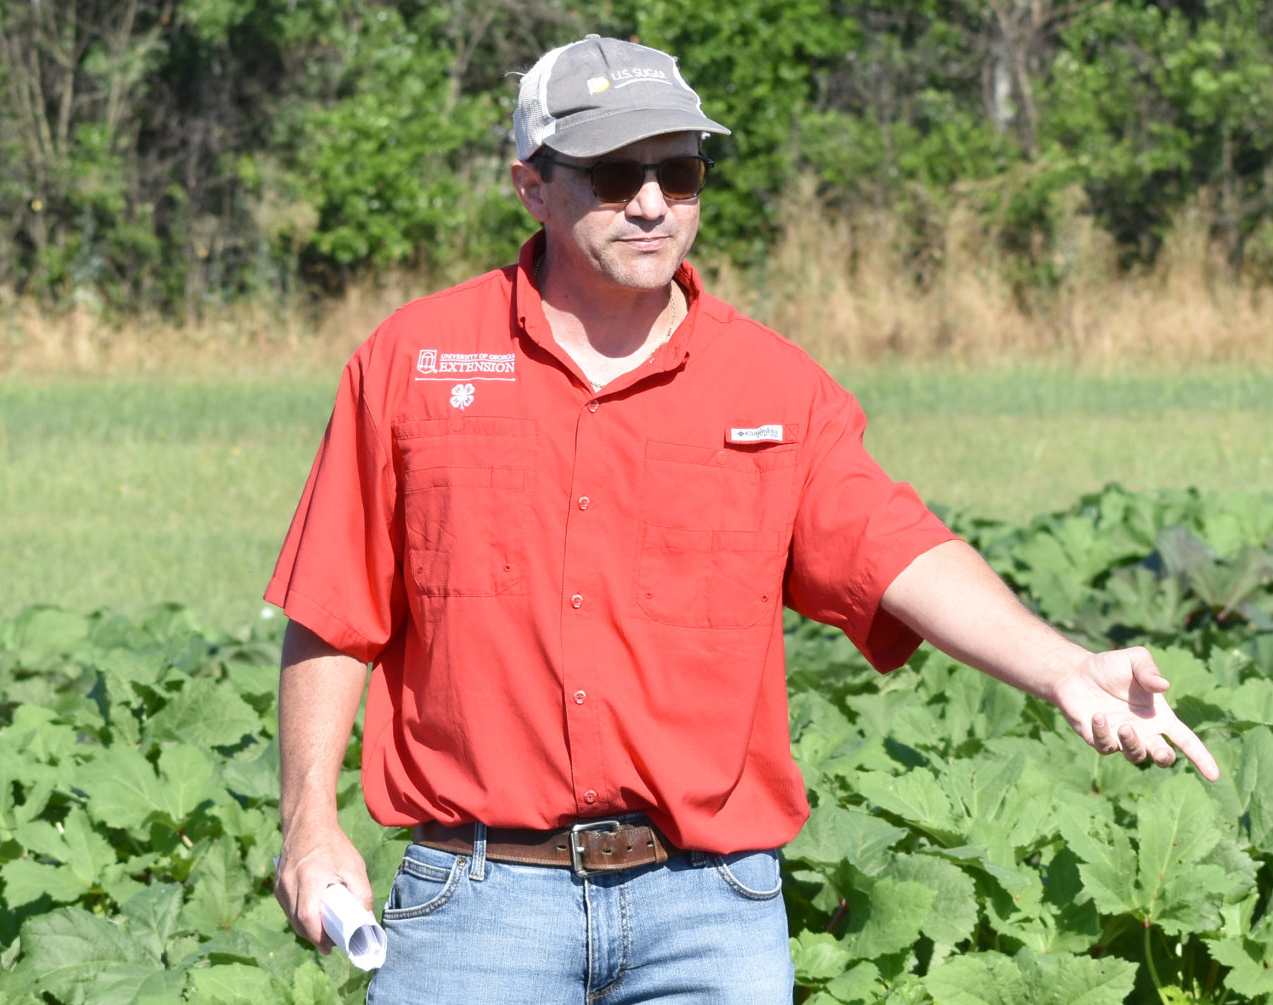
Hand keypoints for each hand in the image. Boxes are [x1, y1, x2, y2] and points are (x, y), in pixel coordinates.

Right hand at [275, 819, 372, 951]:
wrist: (308, 823)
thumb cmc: (334, 845)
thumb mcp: (354, 865)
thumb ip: (361, 892)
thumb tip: (366, 918)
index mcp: (309, 877)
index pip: (308, 917)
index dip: (318, 936)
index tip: (331, 947)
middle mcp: (289, 882)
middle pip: (298, 922)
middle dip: (314, 937)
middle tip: (330, 943)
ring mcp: (280, 884)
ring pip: (291, 917)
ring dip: (306, 928)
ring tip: (324, 931)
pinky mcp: (277, 884)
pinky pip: (287, 908)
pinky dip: (299, 916)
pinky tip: (312, 917)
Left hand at [1050, 646, 1218, 780]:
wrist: (1076, 672)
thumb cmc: (1110, 667)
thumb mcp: (1134, 660)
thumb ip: (1149, 671)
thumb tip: (1163, 687)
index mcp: (1160, 716)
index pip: (1187, 741)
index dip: (1201, 758)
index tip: (1214, 776)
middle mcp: (1144, 731)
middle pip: (1163, 756)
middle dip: (1165, 758)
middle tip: (1161, 751)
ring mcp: (1121, 737)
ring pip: (1135, 756)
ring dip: (1133, 744)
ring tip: (1125, 726)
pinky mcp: (1099, 739)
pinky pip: (1106, 746)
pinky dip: (1103, 734)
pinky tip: (1097, 716)